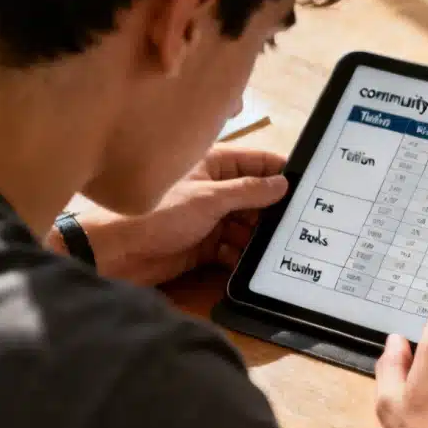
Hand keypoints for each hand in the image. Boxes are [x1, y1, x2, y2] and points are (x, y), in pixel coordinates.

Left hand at [52, 146, 288, 285]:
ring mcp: (210, 218)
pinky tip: (250, 265)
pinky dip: (241, 256)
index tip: (309, 187)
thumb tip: (283, 183)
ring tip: (277, 249)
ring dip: (259, 237)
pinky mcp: (204, 245)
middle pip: (256, 198)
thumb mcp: (209, 199)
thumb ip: (248, 191)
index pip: (257, 163)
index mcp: (213, 165)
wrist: (118, 253)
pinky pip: (233, 249)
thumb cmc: (159, 214)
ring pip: (247, 225)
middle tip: (299, 226)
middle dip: (274, 212)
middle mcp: (215, 189)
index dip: (282, 172)